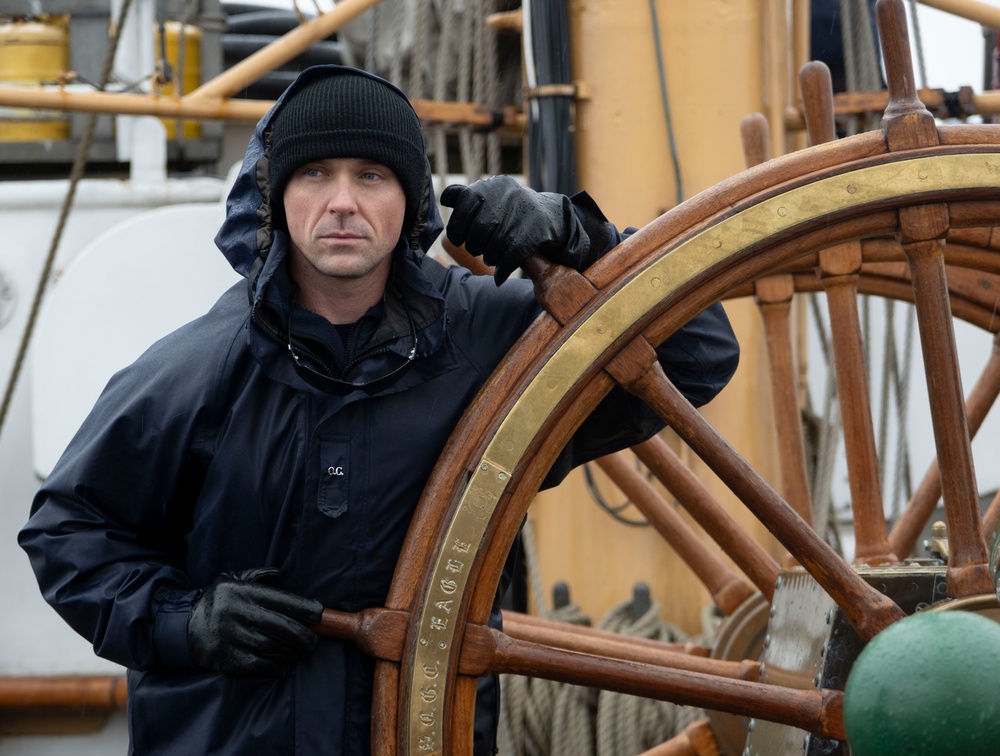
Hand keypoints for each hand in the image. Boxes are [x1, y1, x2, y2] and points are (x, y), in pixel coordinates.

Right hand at [187, 568, 323, 675]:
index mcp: (244, 593)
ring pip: (274, 647)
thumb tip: (279, 574)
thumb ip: (256, 575)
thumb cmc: (216, 602)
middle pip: (283, 627)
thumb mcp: (231, 580)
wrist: (183, 628)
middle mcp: (239, 614)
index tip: (319, 615)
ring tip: (301, 652)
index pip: (283, 600)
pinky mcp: (228, 659)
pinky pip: (260, 665)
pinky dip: (276, 667)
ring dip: (292, 652)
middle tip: (314, 642)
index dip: (305, 608)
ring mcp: (233, 638)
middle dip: (304, 636)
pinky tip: (284, 665)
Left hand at [440, 176, 596, 283]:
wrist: (550, 215)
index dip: (456, 227)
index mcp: (491, 186)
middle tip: (478, 249)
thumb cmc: (510, 209)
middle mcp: (505, 196)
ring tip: (491, 258)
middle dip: (474, 246)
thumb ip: (465, 196)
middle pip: (477, 231)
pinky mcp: (534, 234)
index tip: (458, 239)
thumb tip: (445, 199)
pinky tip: (499, 276)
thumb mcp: (490, 195)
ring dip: (489, 258)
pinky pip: (509, 259)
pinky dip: (502, 271)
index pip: (462, 204)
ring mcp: (520, 215)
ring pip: (493, 247)